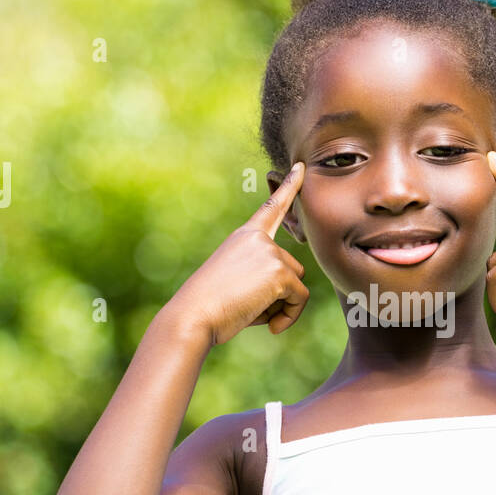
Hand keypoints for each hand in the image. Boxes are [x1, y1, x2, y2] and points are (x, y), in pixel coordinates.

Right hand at [164, 162, 308, 345]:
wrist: (192, 316)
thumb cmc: (209, 307)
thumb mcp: (235, 282)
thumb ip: (263, 275)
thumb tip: (294, 289)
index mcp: (244, 237)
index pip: (271, 209)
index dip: (290, 188)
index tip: (302, 168)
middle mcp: (258, 239)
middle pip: (293, 268)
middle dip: (280, 294)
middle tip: (250, 307)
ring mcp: (269, 252)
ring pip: (298, 285)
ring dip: (284, 306)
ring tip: (253, 313)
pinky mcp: (279, 271)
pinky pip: (300, 299)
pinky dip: (290, 317)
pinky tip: (270, 326)